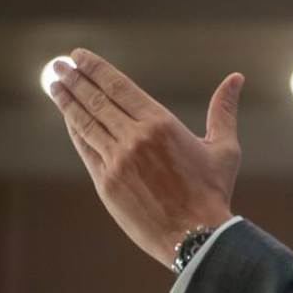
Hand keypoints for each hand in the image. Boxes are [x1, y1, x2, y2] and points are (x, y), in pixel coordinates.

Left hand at [49, 48, 243, 268]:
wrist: (196, 237)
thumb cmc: (213, 192)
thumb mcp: (224, 148)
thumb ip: (223, 110)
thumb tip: (236, 78)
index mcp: (161, 125)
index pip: (119, 87)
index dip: (96, 68)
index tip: (79, 56)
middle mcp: (135, 138)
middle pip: (97, 100)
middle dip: (76, 80)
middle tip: (60, 65)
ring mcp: (117, 161)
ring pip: (85, 123)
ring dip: (67, 102)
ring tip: (56, 85)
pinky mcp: (107, 183)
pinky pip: (86, 149)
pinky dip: (76, 130)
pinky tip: (70, 119)